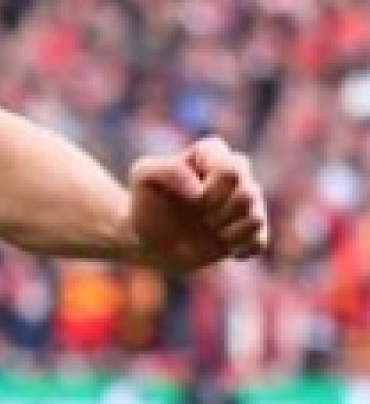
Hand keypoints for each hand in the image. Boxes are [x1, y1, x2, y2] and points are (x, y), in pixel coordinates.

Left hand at [127, 136, 267, 272]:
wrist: (147, 236)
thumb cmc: (147, 201)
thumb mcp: (144, 176)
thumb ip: (169, 170)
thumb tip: (199, 191)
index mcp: (212, 155)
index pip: (232, 167)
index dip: (212, 188)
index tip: (189, 198)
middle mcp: (236, 176)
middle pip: (248, 193)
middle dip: (218, 211)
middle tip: (199, 216)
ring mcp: (246, 204)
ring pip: (255, 218)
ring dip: (226, 230)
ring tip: (207, 229)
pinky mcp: (249, 233)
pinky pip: (258, 242)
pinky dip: (238, 248)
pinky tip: (220, 247)